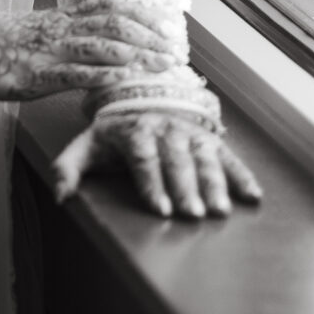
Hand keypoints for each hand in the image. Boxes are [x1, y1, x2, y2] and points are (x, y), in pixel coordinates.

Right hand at [0, 5, 179, 101]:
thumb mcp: (34, 34)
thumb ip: (63, 34)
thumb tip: (93, 40)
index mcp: (60, 18)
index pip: (109, 8)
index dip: (141, 15)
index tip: (168, 25)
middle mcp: (58, 29)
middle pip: (112, 25)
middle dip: (147, 38)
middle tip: (175, 52)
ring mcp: (47, 51)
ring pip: (97, 45)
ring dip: (134, 55)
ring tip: (159, 64)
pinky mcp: (34, 75)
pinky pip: (71, 73)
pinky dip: (100, 75)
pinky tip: (121, 79)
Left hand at [51, 108, 262, 220]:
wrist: (142, 98)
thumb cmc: (113, 135)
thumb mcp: (87, 145)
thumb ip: (69, 168)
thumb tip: (60, 196)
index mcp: (134, 130)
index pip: (143, 158)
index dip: (152, 183)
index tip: (161, 210)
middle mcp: (164, 128)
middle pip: (177, 160)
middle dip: (186, 187)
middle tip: (196, 215)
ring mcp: (189, 131)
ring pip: (204, 157)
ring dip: (215, 184)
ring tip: (221, 211)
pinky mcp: (209, 138)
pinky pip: (227, 156)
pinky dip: (241, 175)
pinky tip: (253, 197)